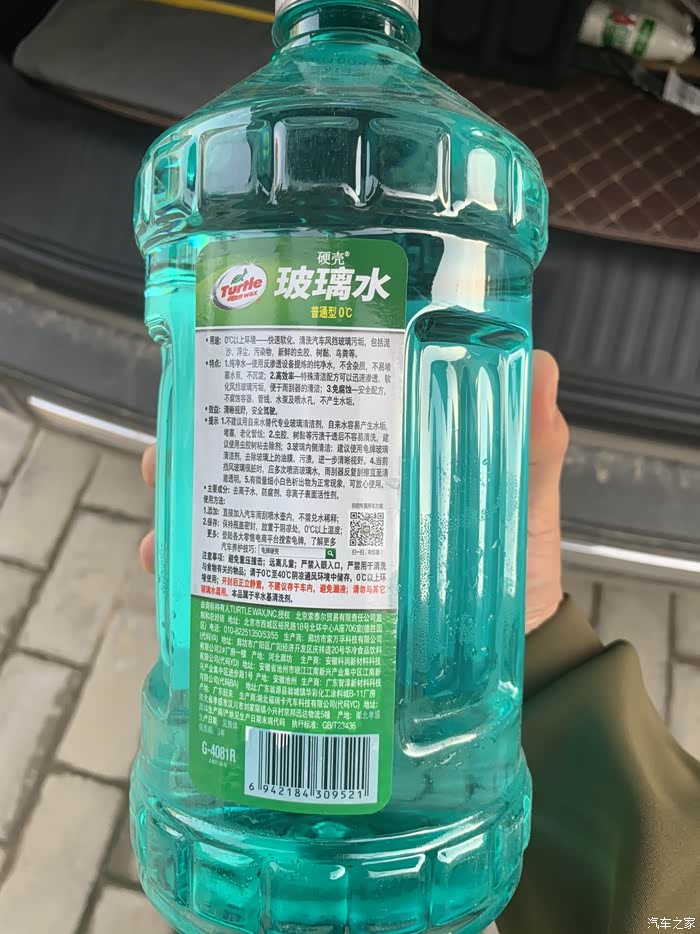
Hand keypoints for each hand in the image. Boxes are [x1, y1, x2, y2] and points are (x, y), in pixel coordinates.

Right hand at [139, 349, 566, 633]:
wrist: (520, 664)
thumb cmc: (522, 570)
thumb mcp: (527, 502)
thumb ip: (534, 444)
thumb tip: (544, 364)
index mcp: (382, 466)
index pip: (316, 416)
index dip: (266, 389)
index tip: (225, 366)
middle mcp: (339, 506)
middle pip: (259, 466)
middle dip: (205, 451)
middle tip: (171, 449)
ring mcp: (321, 560)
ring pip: (238, 525)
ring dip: (191, 515)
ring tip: (163, 515)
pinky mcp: (313, 612)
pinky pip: (247, 593)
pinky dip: (205, 584)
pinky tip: (175, 576)